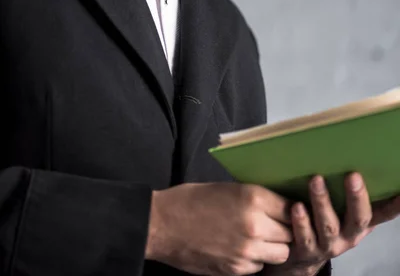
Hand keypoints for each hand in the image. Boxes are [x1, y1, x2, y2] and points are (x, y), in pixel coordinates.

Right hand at [145, 181, 292, 275]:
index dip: (290, 209)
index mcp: (253, 198)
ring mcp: (246, 251)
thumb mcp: (228, 188)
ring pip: (280, 254)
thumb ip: (255, 198)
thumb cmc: (192, 199)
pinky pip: (259, 266)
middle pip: (290, 233)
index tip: (286, 209)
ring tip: (260, 238)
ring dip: (274, 246)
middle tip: (273, 223)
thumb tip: (277, 204)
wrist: (162, 224)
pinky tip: (241, 248)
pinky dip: (255, 260)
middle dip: (284, 229)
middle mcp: (255, 225)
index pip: (291, 207)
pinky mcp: (236, 269)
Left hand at [262, 172, 399, 275]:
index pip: (380, 214)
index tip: (399, 191)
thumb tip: (377, 175)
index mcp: (359, 226)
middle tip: (353, 176)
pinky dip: (300, 222)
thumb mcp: (347, 216)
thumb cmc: (328, 226)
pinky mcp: (305, 249)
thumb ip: (360, 201)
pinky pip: (304, 237)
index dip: (393, 205)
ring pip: (328, 226)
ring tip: (316, 181)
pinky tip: (297, 206)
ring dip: (323, 203)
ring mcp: (327, 245)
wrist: (302, 257)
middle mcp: (347, 237)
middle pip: (357, 219)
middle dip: (356, 198)